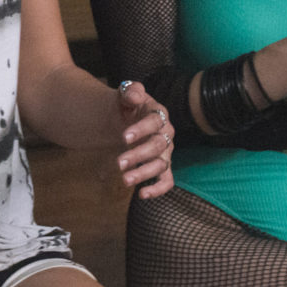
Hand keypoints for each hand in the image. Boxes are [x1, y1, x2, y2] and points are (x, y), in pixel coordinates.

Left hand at [109, 80, 174, 196]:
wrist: (129, 116)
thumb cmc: (129, 104)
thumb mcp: (128, 93)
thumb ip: (131, 91)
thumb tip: (134, 96)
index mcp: (159, 114)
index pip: (154, 122)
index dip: (141, 130)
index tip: (124, 137)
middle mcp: (166, 134)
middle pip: (157, 146)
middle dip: (138, 155)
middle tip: (119, 163)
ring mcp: (166, 152)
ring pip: (161, 165)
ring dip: (144, 173)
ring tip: (125, 180)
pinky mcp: (163, 166)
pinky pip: (167, 181)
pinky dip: (158, 189)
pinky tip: (141, 194)